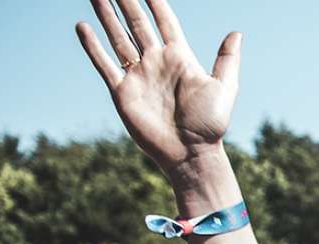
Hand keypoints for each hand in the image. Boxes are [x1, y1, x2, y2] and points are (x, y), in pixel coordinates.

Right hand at [76, 0, 239, 177]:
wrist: (190, 153)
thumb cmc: (210, 124)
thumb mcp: (224, 88)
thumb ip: (227, 60)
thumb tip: (236, 33)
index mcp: (179, 57)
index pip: (165, 21)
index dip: (156, 1)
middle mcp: (156, 62)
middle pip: (137, 23)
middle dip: (126, 2)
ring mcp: (138, 75)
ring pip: (118, 38)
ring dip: (107, 16)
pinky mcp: (122, 91)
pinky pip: (104, 64)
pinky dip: (93, 46)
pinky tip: (82, 27)